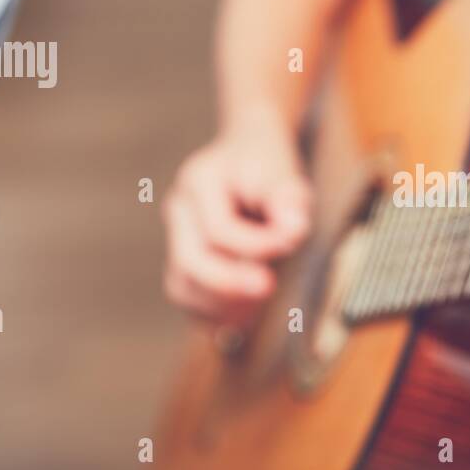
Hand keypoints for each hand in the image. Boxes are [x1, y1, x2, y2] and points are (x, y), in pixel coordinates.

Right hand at [162, 116, 310, 326]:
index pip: (219, 228)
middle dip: (230, 283)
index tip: (290, 246)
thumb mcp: (285, 174)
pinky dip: (213, 311)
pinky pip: (187, 295)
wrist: (247, 156)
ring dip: (221, 303)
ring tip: (257, 306)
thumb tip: (294, 231)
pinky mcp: (181, 258)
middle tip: (268, 288)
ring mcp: (175, 236)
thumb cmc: (268, 168)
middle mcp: (179, 208)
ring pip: (182, 285)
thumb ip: (290, 201)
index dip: (255, 245)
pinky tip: (244, 313)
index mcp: (199, 180)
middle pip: (190, 260)